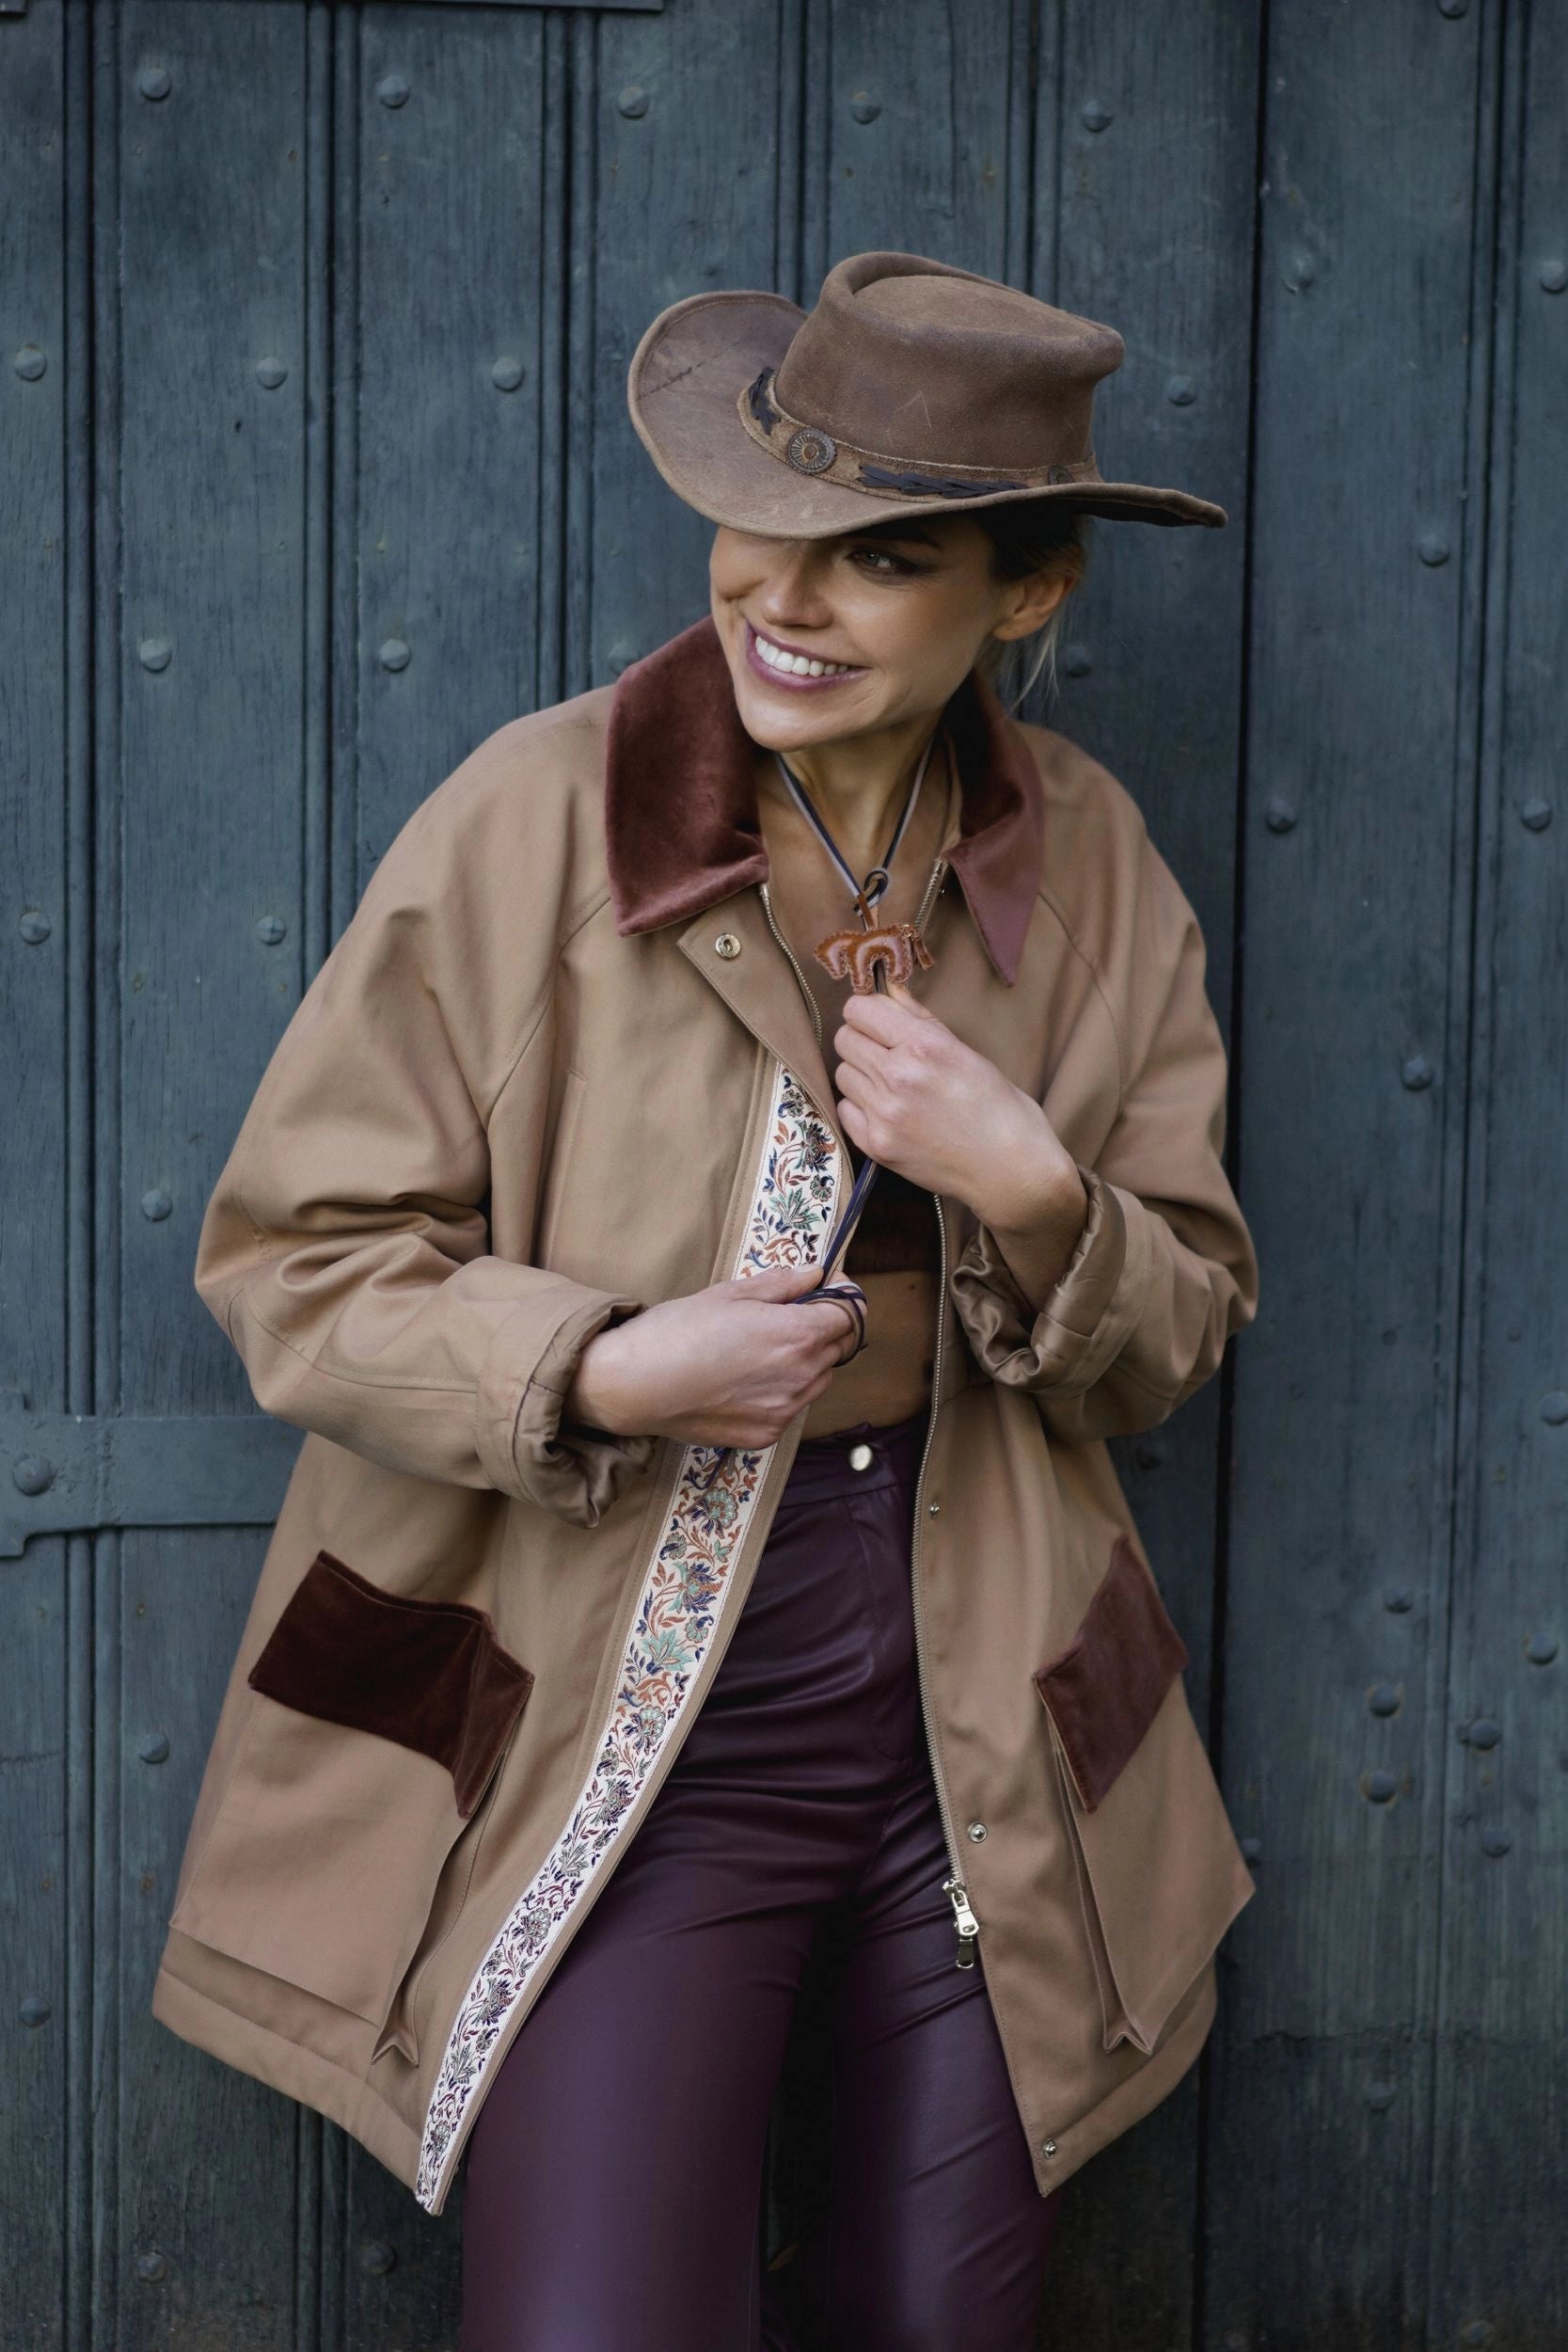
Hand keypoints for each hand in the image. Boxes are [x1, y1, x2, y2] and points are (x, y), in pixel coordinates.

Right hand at [565, 1264, 860, 1447]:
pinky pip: (792, 1406)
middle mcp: (801, 1376)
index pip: (851, 1315)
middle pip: (840, 1347)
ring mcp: (785, 1410)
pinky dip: (783, 1390)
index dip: (845, 1296)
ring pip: (819, 1379)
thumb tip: (816, 1275)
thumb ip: (782, 1284)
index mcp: (796, 1334)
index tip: (829, 1286)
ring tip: (764, 1349)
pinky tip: (746, 1378)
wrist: (635, 1385)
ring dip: (808, 1360)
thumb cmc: (677, 1330)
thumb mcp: (730, 1294)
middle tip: (793, 1314)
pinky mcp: (766, 1434)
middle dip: (827, 1326)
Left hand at [833, 985, 1088, 1303]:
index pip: (860, 1010)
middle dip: (861, 1040)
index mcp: (925, 1046)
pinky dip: (860, 1107)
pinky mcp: (877, 1145)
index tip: (878, 1022)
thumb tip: (890, 991)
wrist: (1010, 1169)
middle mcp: (899, 1076)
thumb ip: (922, 1020)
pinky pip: (845, 1110)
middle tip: (884, 1054)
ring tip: (890, 1086)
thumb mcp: (968, 1053)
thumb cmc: (1000, 1108)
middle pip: (845, 1039)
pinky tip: (887, 1112)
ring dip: (861, 1075)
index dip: (867, 1012)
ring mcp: (885, 1113)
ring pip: (843, 1074)